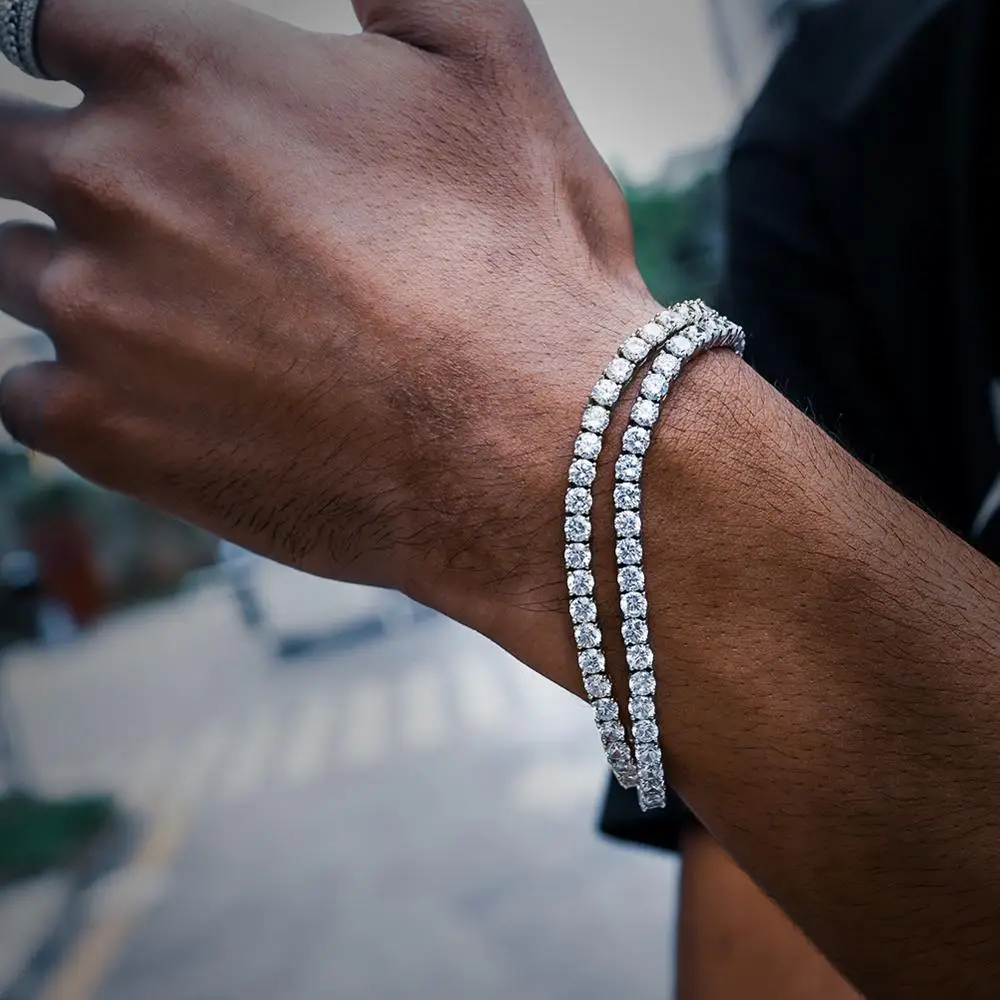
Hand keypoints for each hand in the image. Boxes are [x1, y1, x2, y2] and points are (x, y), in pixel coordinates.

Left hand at [0, 0, 656, 661]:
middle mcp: (109, 181)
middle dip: (80, 173)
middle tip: (162, 223)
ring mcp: (92, 315)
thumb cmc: (521, 265)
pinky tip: (149, 392)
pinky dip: (69, 387)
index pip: (45, 25)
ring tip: (170, 316)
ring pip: (11, 267)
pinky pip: (21, 392)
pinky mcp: (99, 432)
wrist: (529, 446)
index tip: (127, 109)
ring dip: (73, 278)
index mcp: (180, 69)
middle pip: (12, 148)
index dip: (90, 63)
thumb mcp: (488, 67)